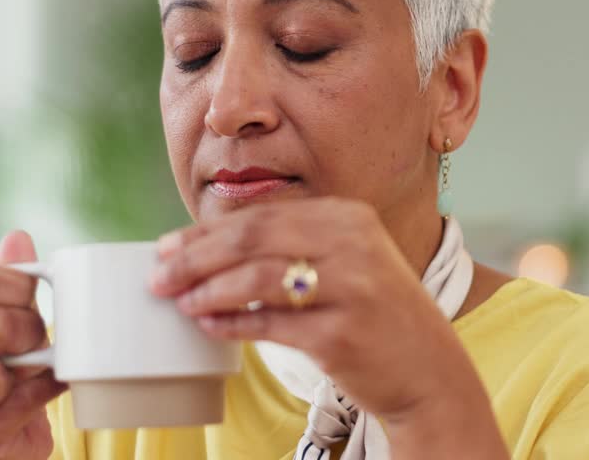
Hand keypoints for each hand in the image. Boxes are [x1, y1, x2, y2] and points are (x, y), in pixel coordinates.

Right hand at [0, 231, 65, 459]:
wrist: (14, 428)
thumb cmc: (14, 363)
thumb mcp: (19, 314)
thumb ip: (15, 278)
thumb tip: (17, 237)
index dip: (14, 285)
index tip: (31, 296)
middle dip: (29, 332)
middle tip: (37, 341)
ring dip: (30, 368)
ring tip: (34, 368)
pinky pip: (10, 405)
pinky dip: (37, 396)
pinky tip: (43, 390)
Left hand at [148, 198, 476, 421]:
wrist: (430, 372)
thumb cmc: (375, 317)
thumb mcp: (345, 263)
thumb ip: (290, 248)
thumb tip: (205, 250)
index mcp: (348, 217)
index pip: (260, 216)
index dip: (205, 232)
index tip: (166, 247)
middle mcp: (352, 243)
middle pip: (251, 239)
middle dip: (195, 258)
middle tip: (158, 276)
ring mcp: (350, 287)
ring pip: (256, 279)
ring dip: (208, 291)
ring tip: (180, 303)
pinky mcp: (341, 333)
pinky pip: (270, 324)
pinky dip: (233, 324)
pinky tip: (210, 327)